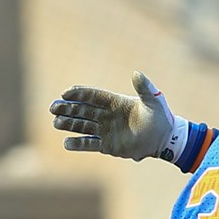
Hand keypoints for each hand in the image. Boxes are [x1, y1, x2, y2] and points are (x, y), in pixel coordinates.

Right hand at [50, 71, 177, 160]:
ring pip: (83, 127)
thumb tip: (136, 73)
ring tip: (56, 123)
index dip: (79, 94)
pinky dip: (78, 144)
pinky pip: (89, 144)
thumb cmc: (160, 117)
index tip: (66, 93)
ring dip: (69, 125)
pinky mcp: (108, 146)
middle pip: (83, 110)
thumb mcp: (154, 101)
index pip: (93, 96)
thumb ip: (144, 88)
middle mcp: (107, 116)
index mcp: (115, 102)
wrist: (165, 139)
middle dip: (68, 109)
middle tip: (53, 108)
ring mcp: (106, 131)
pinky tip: (66, 143)